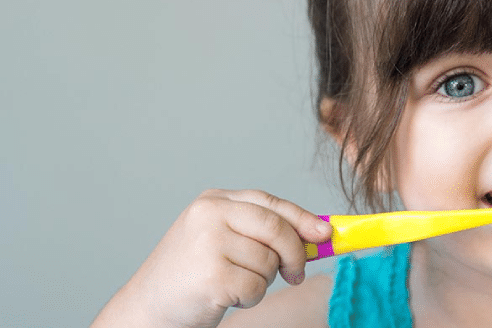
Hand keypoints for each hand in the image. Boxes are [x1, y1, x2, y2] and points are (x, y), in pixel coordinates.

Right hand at [91, 189, 332, 327]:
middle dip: (295, 253)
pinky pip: (256, 286)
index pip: (270, 203)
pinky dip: (249, 298)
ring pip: (269, 262)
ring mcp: (208, 244)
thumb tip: (318, 233)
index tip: (325, 234)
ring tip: (232, 284)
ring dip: (261, 281)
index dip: (302, 218)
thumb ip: (262, 232)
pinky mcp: (211, 276)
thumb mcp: (221, 240)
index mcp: (213, 201)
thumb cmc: (191, 276)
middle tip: (295, 274)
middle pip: (276, 228)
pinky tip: (224, 296)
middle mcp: (209, 215)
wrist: (145, 309)